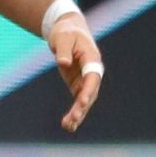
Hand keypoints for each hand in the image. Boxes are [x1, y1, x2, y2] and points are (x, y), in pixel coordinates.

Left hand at [50, 12, 102, 131]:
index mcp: (91, 58)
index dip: (89, 90)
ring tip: (67, 126)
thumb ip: (63, 50)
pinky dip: (74, 112)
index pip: (92, 77)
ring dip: (78, 114)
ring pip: (85, 100)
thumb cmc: (66, 31)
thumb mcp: (63, 37)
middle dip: (82, 107)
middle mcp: (92, 71)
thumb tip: (63, 63)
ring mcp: (85, 79)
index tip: (82, 102)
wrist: (66, 30)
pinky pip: (78, 101)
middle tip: (72, 119)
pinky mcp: (77, 84)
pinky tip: (67, 125)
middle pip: (90, 92)